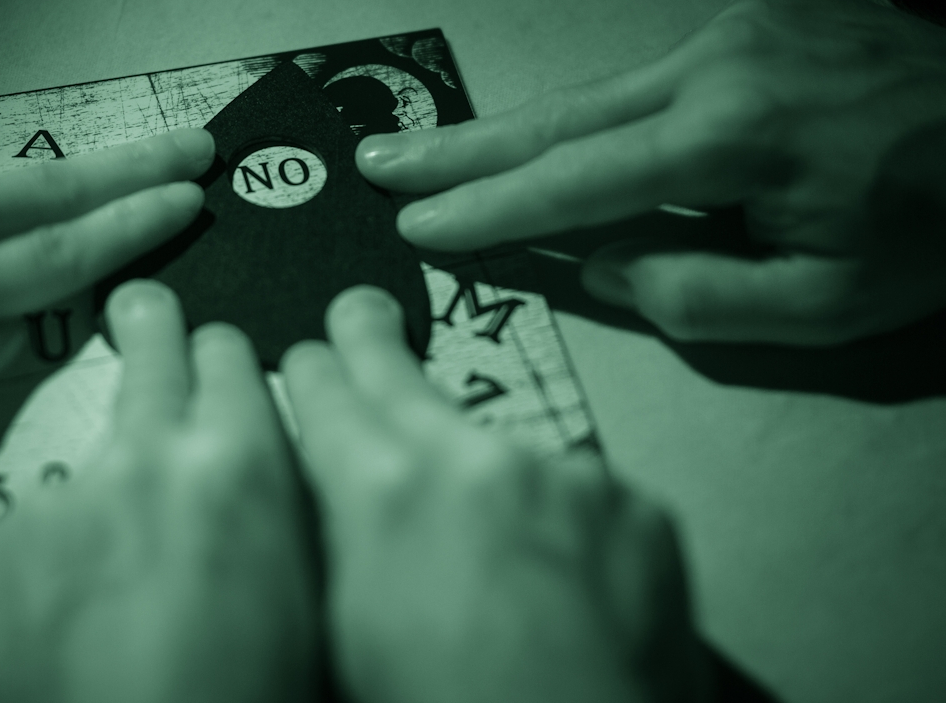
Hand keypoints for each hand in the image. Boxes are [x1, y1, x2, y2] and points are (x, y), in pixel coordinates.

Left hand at [0, 280, 316, 702]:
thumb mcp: (305, 586)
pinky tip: (67, 626)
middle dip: (149, 327)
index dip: (222, 361)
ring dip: (100, 495)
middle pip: (148, 347)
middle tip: (140, 309)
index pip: (228, 354)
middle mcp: (143, 456)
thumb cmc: (249, 694)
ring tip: (114, 577)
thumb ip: (279, 499)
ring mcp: (59, 500)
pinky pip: (26, 535)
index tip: (212, 361)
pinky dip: (44, 566)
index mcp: (237, 461)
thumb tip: (259, 457)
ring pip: (84, 461)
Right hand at [281, 286, 708, 702]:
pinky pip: (578, 492)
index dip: (312, 372)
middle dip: (371, 341)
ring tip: (476, 520)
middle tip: (362, 312)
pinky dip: (560, 518)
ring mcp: (564, 475)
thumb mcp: (343, 633)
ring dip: (479, 462)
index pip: (325, 390)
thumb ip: (335, 539)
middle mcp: (474, 460)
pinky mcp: (634, 506)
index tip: (312, 358)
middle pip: (405, 377)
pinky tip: (555, 575)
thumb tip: (331, 493)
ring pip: (498, 440)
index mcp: (383, 493)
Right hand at [358, 0, 945, 343]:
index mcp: (733, 138)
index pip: (575, 182)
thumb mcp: (828, 305)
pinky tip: (572, 146)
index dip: (486, 210)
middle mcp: (718, 61)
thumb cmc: (944, 230)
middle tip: (377, 161)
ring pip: (602, 93)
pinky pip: (655, 78)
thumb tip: (599, 264)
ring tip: (443, 158)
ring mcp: (737, 25)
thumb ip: (696, 297)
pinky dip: (604, 120)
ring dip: (524, 133)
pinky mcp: (756, 12)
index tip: (413, 224)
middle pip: (561, 115)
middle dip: (461, 147)